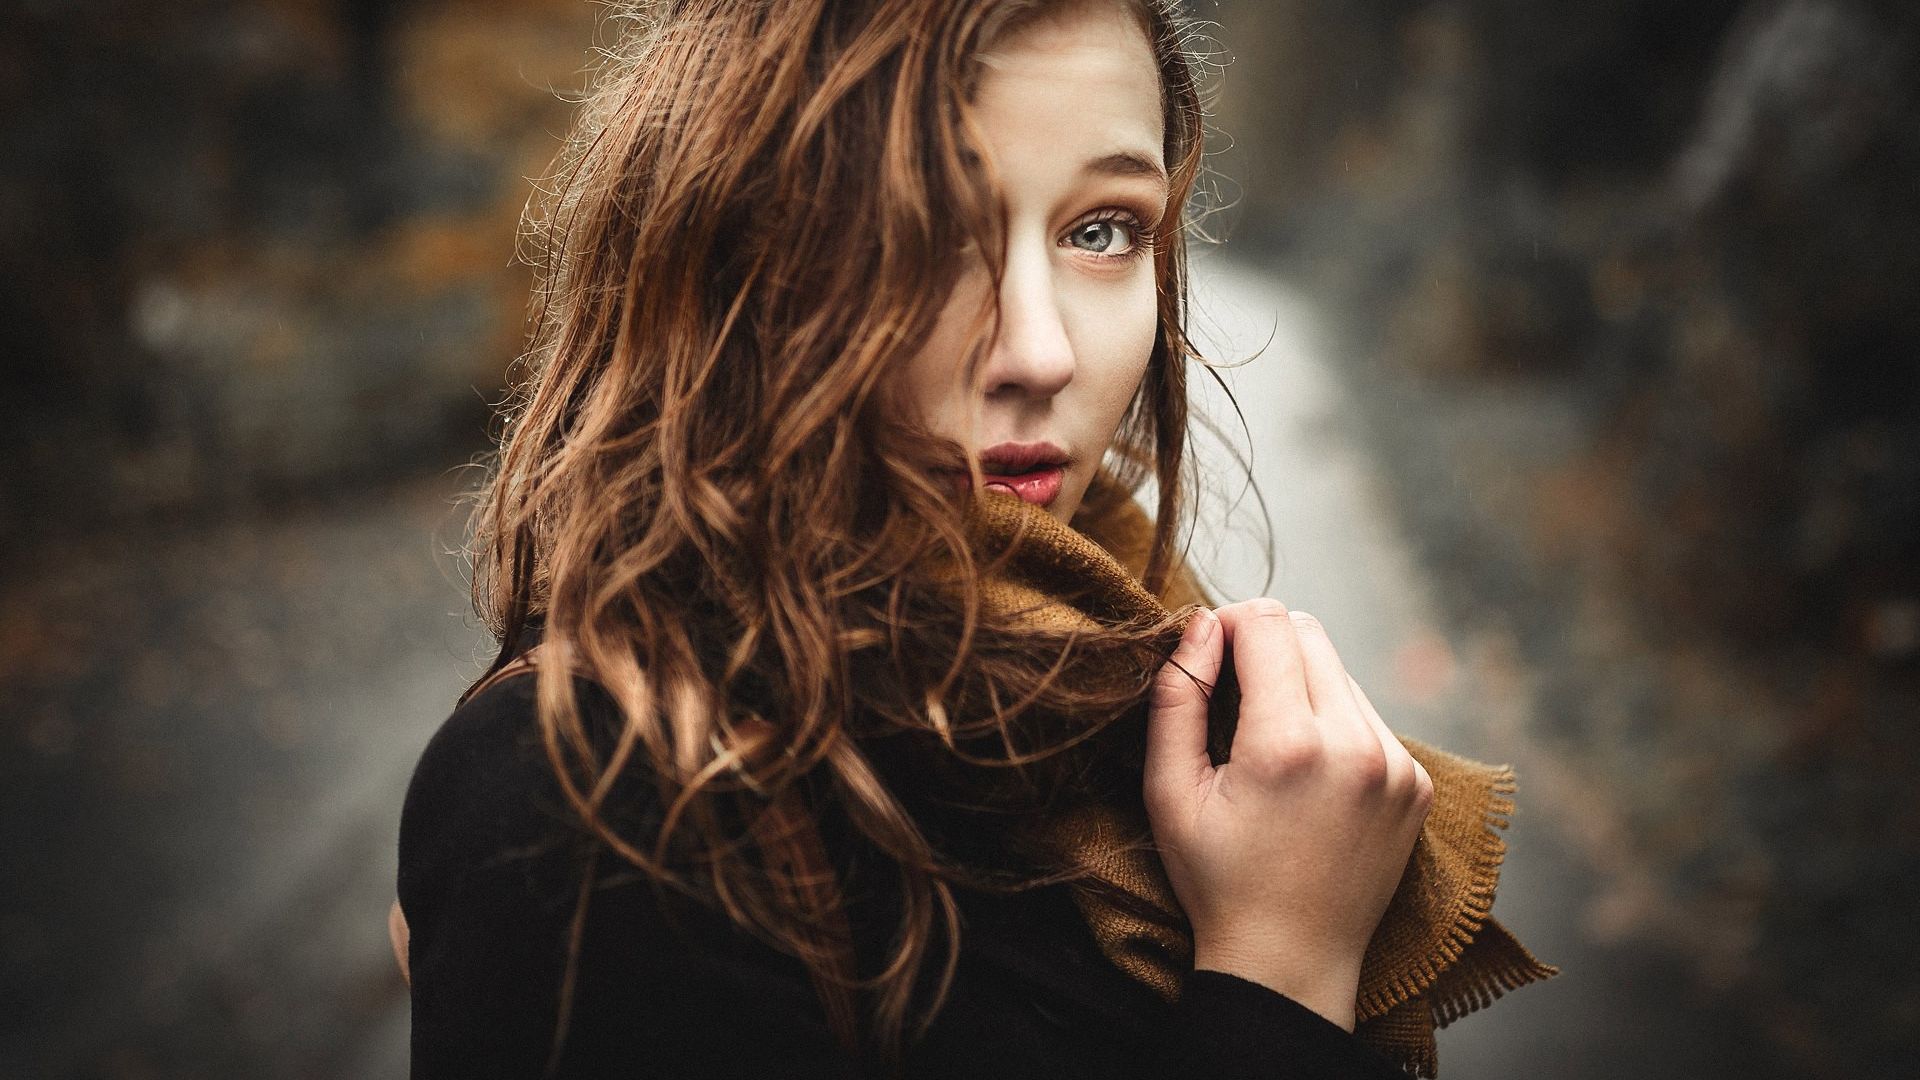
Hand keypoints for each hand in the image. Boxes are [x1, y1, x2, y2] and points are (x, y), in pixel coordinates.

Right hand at [1142, 599, 1433, 1031]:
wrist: (1289, 962)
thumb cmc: (1216, 880)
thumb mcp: (1169, 792)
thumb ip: (1178, 697)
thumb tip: (1201, 623)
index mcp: (1289, 745)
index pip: (1267, 622)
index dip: (1225, 623)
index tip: (1206, 657)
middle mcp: (1356, 745)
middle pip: (1308, 632)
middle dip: (1263, 645)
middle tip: (1231, 695)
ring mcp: (1397, 764)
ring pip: (1340, 671)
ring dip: (1300, 684)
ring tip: (1268, 744)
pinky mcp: (1417, 782)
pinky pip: (1367, 715)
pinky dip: (1333, 723)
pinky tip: (1307, 774)